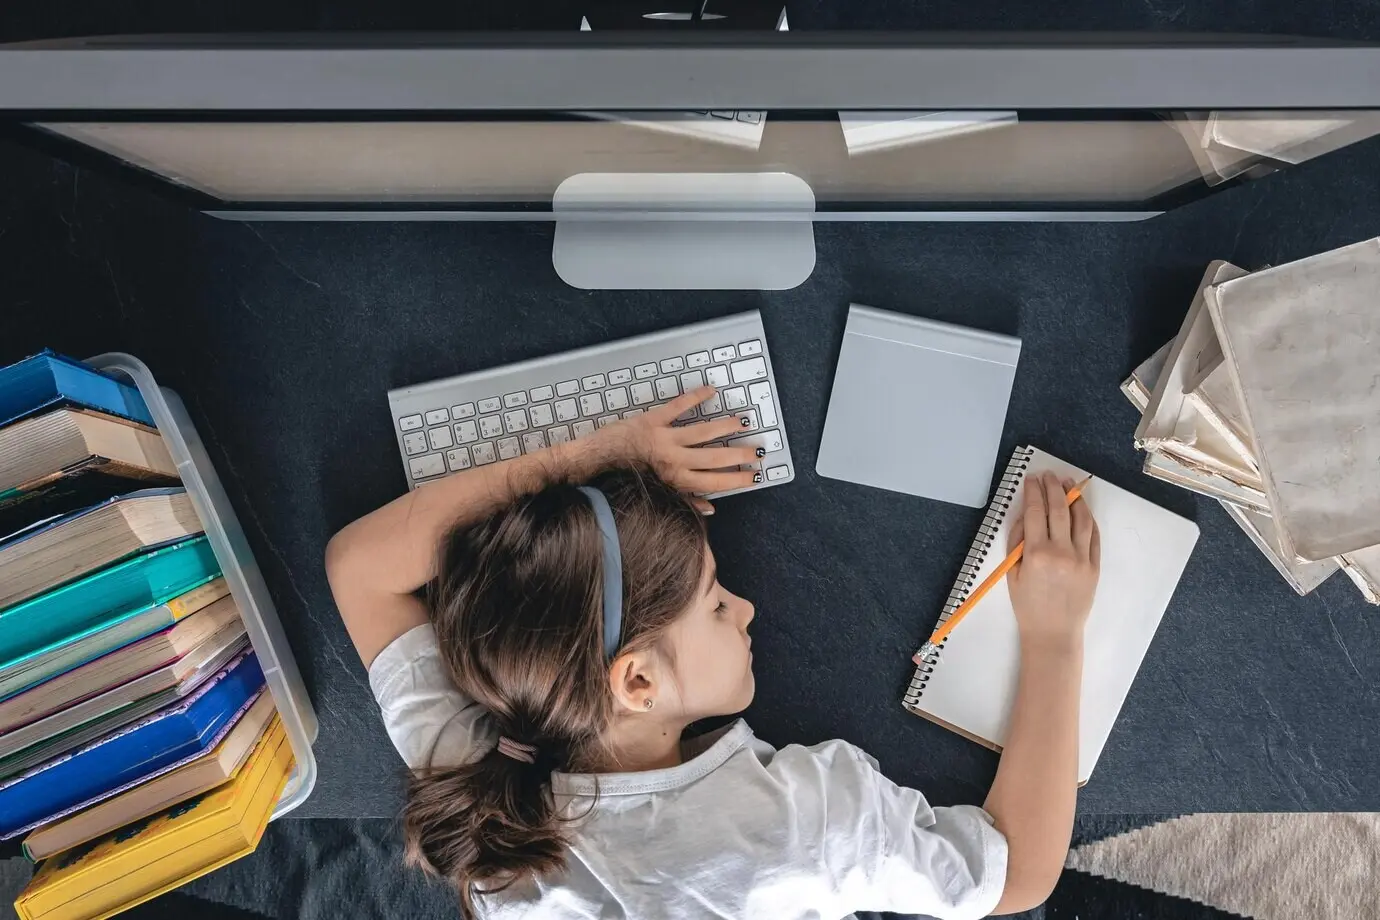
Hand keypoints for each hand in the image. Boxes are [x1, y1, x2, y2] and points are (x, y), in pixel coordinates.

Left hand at [597, 386, 761, 511]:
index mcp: (675, 482)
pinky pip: (678, 406)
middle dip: (740, 454)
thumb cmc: (625, 480)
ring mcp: (664, 439)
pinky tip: (710, 391)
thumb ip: (685, 502)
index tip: (753, 475)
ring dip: (725, 426)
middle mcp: (672, 461)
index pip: (715, 482)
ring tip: (742, 422)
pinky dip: (696, 397)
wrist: (593, 463)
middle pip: (715, 458)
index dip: (737, 479)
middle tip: (757, 450)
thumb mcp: (657, 494)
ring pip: (703, 432)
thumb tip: (711, 509)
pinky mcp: (652, 420)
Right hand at [1007, 471, 1099, 649]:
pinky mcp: (1094, 566)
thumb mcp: (1012, 573)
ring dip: (1074, 498)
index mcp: (1035, 554)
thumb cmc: (1027, 605)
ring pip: (1081, 518)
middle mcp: (1061, 552)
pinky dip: (1087, 518)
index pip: (1035, 512)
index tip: (1031, 479)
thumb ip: (1017, 541)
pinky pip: (1093, 536)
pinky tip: (1081, 509)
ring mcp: (1081, 559)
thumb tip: (1025, 514)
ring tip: (1069, 484)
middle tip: (1049, 475)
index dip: (1032, 492)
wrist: (1053, 633)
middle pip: (1059, 510)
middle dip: (1053, 488)